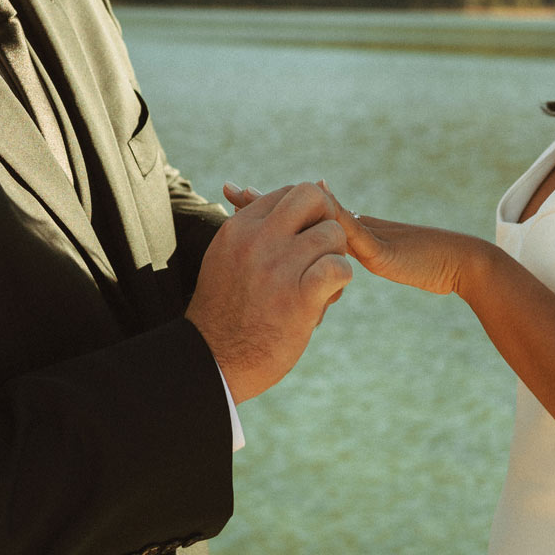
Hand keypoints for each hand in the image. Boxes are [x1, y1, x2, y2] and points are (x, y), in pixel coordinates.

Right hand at [186, 182, 350, 403]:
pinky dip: (341, 282)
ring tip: (320, 285)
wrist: (213, 361)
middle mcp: (258, 239)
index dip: (308, 214)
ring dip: (335, 258)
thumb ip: (246, 232)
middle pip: (313, 197)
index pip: (289, 193)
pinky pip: (340, 267)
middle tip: (323, 251)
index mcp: (239, 228)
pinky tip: (325, 297)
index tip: (305, 241)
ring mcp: (279, 266)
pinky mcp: (299, 296)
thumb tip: (245, 194)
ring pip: (333, 234)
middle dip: (327, 220)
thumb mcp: (224, 259)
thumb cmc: (224, 314)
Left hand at [228, 180, 471, 296]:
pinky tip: (311, 213)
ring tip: (253, 197)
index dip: (266, 208)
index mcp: (342, 235)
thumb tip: (322, 271)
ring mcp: (363, 232)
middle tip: (229, 188)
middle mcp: (348, 225)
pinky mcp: (380, 247)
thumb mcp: (379, 265)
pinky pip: (351, 236)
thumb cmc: (420, 266)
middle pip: (300, 209)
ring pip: (319, 215)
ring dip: (284, 206)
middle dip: (263, 199)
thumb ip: (350, 263)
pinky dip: (328, 225)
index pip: (298, 218)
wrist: (457, 262)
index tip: (233, 197)